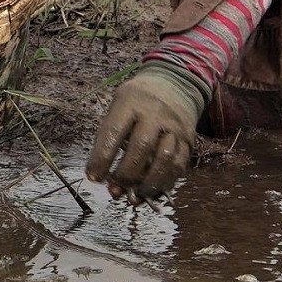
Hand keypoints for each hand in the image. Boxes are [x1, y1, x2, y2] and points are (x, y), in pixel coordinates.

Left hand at [87, 63, 210, 201]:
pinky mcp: (188, 141)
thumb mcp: (119, 105)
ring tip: (133, 196)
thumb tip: (104, 177)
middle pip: (141, 147)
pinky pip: (178, 166)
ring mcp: (175, 127)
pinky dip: (164, 183)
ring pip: (164, 159)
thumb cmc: (137, 101)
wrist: (175, 85)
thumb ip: (111, 136)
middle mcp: (155, 113)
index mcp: (131, 102)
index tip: (93, 177)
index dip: (102, 158)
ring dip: (147, 183)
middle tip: (114, 190)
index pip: (114, 131)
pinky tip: (150, 191)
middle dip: (126, 174)